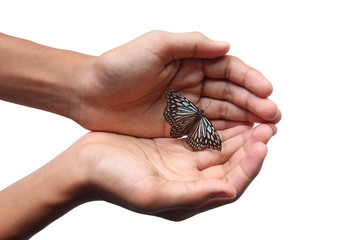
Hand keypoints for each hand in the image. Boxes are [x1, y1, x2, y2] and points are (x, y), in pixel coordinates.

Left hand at [74, 31, 279, 136]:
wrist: (88, 94)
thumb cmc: (118, 66)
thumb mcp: (155, 45)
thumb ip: (191, 44)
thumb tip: (226, 45)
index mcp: (190, 60)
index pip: (228, 69)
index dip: (249, 80)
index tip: (267, 92)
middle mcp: (191, 82)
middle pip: (230, 93)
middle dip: (252, 104)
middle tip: (273, 116)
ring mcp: (184, 106)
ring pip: (221, 112)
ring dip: (243, 120)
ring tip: (264, 130)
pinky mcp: (175, 126)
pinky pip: (204, 130)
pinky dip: (222, 135)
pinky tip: (238, 141)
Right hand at [78, 123, 275, 219]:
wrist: (84, 164)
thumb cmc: (112, 182)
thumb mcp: (152, 194)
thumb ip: (192, 195)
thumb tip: (229, 192)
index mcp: (189, 196)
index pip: (231, 183)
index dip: (251, 165)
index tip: (263, 143)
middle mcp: (190, 180)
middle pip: (231, 164)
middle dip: (252, 146)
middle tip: (268, 125)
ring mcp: (182, 162)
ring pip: (221, 148)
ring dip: (239, 133)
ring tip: (256, 117)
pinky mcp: (173, 145)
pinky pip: (204, 135)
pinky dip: (218, 125)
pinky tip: (228, 113)